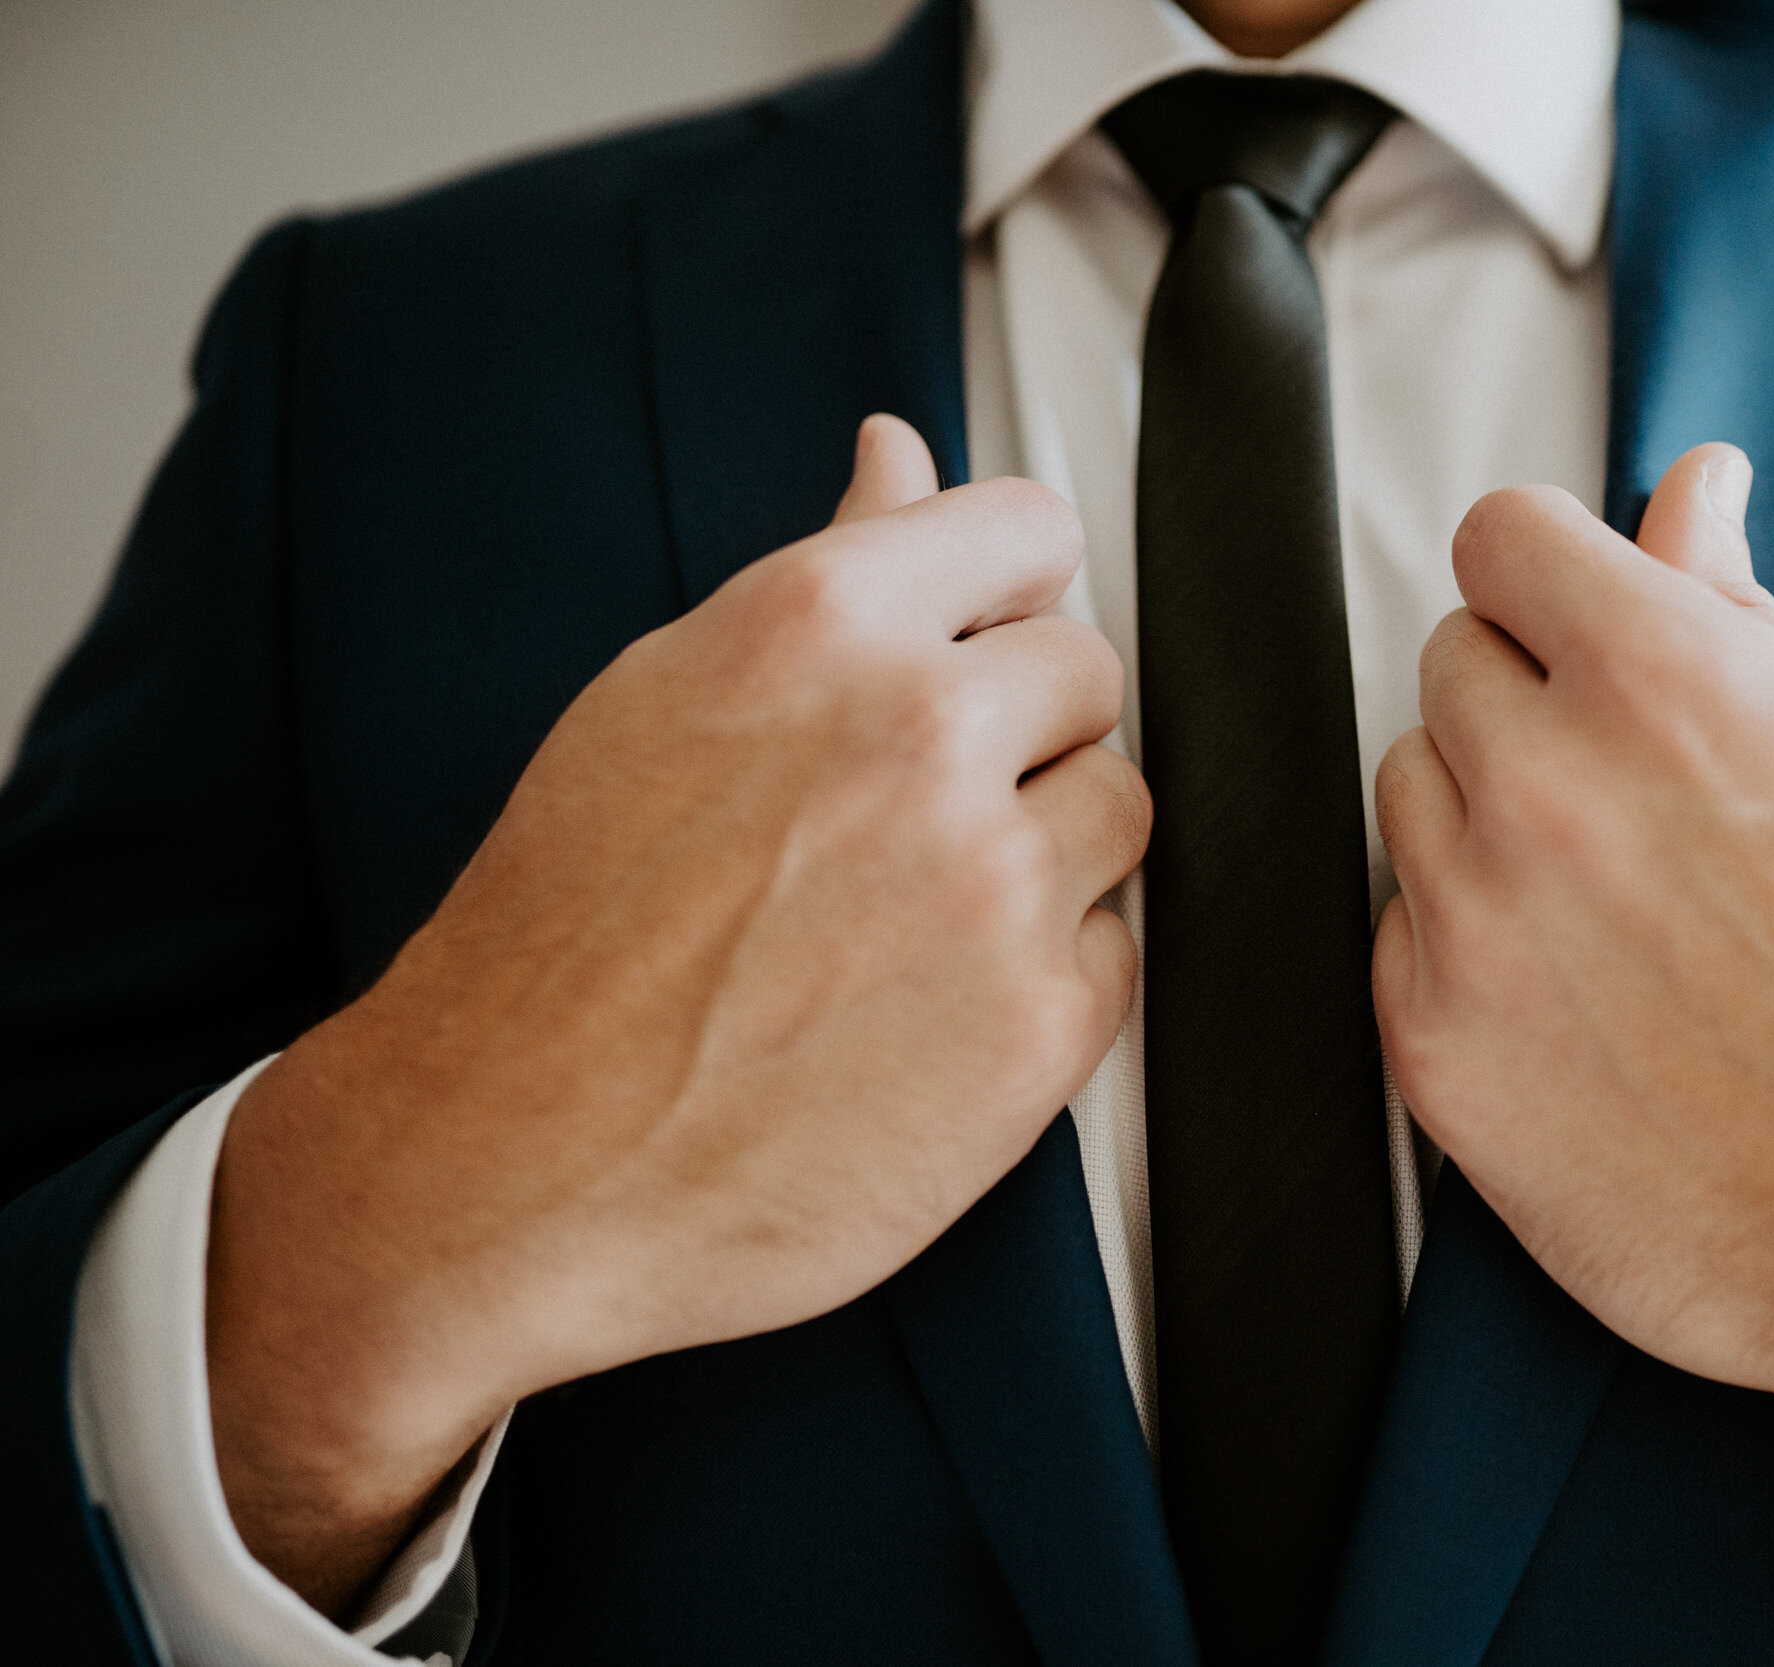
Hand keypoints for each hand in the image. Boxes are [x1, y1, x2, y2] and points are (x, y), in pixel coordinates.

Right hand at [205, 417, 1148, 1612]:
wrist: (509, 1169)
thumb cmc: (563, 941)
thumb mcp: (665, 704)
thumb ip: (827, 574)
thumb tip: (900, 456)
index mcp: (823, 627)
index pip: (1030, 530)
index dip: (1009, 592)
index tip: (989, 638)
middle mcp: (924, 733)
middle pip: (1087, 672)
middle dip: (1020, 733)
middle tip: (904, 821)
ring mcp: (994, 884)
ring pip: (1120, 808)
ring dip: (1046, 850)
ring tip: (910, 919)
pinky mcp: (1040, 1029)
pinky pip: (1114, 951)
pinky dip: (1045, 976)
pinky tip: (928, 1010)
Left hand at [1372, 446, 1773, 1632]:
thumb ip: (1752, 609)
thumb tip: (1689, 493)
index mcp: (1663, 678)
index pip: (1503, 538)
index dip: (1559, 578)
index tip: (1596, 628)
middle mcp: (1543, 787)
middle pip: (1454, 661)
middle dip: (1539, 698)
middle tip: (1653, 793)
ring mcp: (1475, 926)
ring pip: (1412, 790)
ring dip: (1493, 815)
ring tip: (1630, 904)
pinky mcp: (1435, 1051)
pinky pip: (1398, 928)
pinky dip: (1470, 942)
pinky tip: (1588, 997)